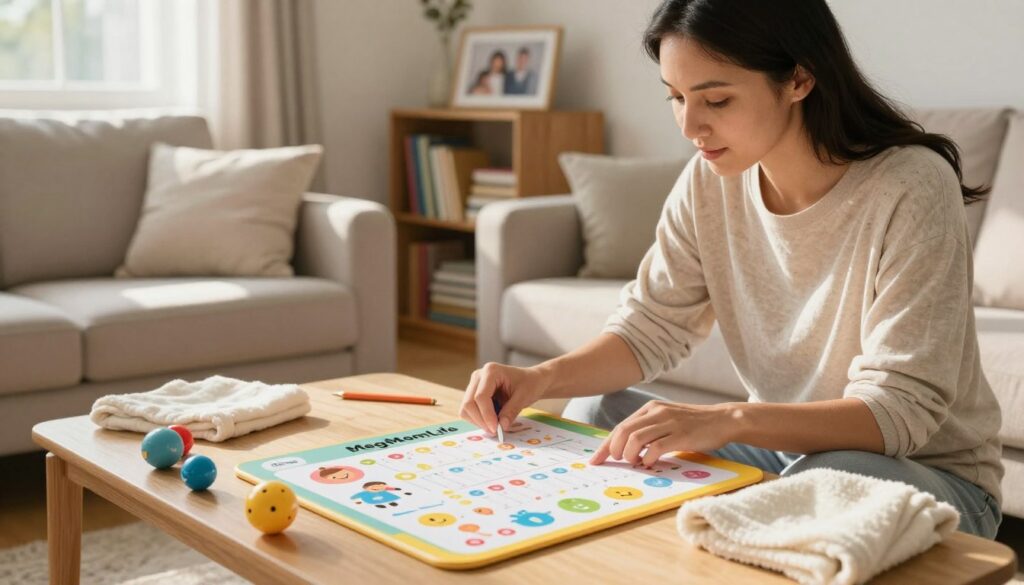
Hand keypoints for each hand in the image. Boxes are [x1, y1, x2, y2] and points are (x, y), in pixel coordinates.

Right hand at [460, 362, 552, 435]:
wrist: (531, 380)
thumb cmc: (529, 384)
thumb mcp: (524, 397)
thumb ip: (511, 411)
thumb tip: (502, 426)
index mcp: (491, 371)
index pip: (480, 396)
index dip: (486, 415)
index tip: (496, 429)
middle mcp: (478, 376)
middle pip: (469, 403)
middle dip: (481, 420)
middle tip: (495, 431)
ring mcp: (474, 384)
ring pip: (466, 408)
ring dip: (478, 421)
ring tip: (496, 426)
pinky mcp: (474, 393)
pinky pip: (469, 410)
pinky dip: (479, 419)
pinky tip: (493, 419)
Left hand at [590, 400, 736, 466]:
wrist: (723, 419)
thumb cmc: (694, 424)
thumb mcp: (667, 420)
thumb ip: (649, 429)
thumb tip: (627, 448)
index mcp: (651, 408)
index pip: (621, 426)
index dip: (606, 444)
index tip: (596, 459)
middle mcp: (657, 412)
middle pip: (624, 431)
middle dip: (614, 449)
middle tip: (617, 461)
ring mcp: (669, 423)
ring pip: (636, 438)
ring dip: (630, 454)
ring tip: (634, 462)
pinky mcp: (682, 435)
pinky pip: (657, 447)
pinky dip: (648, 457)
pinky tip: (650, 463)